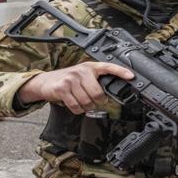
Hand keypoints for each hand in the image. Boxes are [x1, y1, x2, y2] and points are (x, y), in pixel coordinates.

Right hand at [17, 61, 134, 114]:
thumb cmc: (68, 81)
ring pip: (87, 102)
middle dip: (96, 102)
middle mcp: (82, 71)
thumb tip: (108, 97)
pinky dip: (77, 110)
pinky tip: (74, 104)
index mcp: (90, 67)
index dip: (121, 72)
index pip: (108, 67)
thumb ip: (95, 82)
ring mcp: (71, 79)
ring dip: (85, 107)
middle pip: (98, 94)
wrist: (46, 82)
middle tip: (92, 102)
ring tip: (81, 102)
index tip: (131, 77)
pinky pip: (76, 106)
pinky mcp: (62, 88)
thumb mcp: (83, 77)